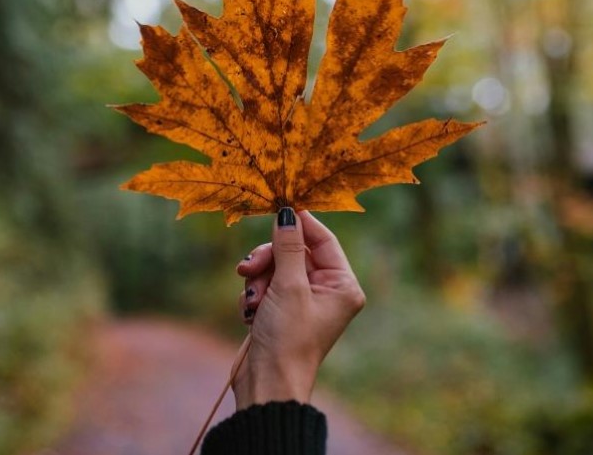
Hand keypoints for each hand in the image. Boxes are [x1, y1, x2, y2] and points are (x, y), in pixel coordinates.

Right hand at [233, 208, 365, 408]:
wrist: (267, 384)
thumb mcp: (288, 286)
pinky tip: (250, 314)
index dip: (299, 223)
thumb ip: (287, 246)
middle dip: (268, 260)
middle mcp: (326, 291)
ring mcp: (302, 301)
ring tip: (252, 301)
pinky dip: (253, 296)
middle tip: (249, 268)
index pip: (323, 239)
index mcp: (342, 285)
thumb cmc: (288, 339)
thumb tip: (288, 211)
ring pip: (274, 267)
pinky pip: (263, 285)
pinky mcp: (280, 311)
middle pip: (293, 252)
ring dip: (257, 280)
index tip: (277, 207)